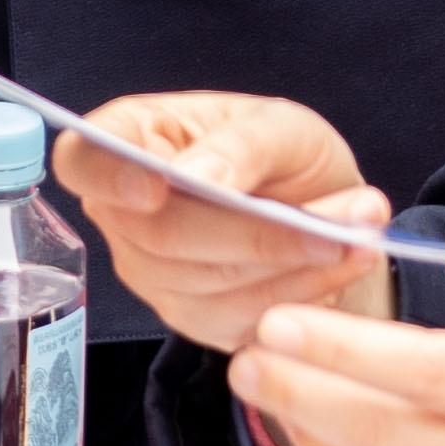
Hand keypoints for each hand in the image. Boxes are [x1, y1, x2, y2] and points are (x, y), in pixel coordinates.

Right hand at [64, 93, 388, 349]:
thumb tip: (196, 175)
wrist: (324, 214)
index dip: (109, 177)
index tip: (157, 186)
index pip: (82, 161)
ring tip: (362, 232)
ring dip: (296, 261)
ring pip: (208, 282)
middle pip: (162, 236)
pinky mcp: (193, 320)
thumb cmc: (287, 157)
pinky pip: (238, 318)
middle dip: (260, 230)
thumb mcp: (282, 125)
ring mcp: (153, 274)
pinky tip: (341, 263)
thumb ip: (242, 144)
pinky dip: (301, 293)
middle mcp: (126, 213)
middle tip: (350, 213)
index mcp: (133, 140)